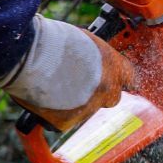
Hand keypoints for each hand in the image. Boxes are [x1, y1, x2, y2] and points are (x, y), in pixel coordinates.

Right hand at [3, 17, 133, 131]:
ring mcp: (88, 108)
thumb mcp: (87, 40)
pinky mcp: (67, 122)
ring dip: (76, 102)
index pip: (130, 77)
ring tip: (56, 85)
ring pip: (87, 110)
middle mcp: (107, 89)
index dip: (122, 79)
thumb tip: (95, 61)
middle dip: (99, 93)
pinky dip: (56, 113)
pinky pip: (64, 121)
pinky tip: (46, 97)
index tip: (117, 80)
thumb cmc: (55, 41)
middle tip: (81, 83)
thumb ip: (96, 57)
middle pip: (111, 98)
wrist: (32, 56)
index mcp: (115, 66)